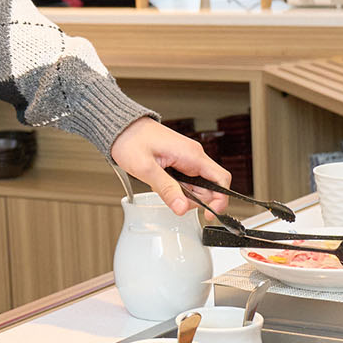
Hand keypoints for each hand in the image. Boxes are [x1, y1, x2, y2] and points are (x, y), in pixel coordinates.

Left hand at [109, 117, 231, 215]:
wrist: (122, 128)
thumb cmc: (131, 140)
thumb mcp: (146, 168)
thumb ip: (166, 189)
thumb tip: (182, 208)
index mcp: (191, 155)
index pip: (221, 179)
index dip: (221, 199)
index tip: (210, 214)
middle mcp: (193, 156)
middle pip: (209, 187)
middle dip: (194, 200)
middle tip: (173, 201)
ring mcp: (187, 159)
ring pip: (196, 186)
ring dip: (183, 195)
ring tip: (162, 188)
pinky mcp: (179, 162)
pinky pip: (185, 181)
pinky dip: (176, 188)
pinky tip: (161, 184)